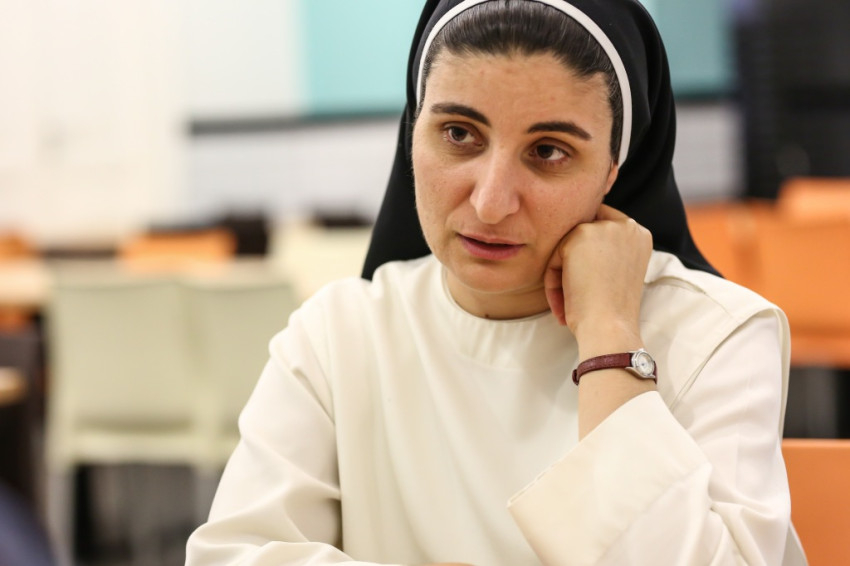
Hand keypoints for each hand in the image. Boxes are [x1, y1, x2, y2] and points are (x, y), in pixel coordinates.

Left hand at [543, 204, 651, 348]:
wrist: (609, 327)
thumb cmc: (611, 312)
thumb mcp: (618, 275)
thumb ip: (606, 254)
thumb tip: (577, 250)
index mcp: (640, 237)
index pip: (604, 226)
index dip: (587, 250)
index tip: (583, 278)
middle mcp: (628, 227)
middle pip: (583, 234)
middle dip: (573, 263)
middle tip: (573, 296)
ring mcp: (606, 227)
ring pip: (568, 245)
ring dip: (562, 274)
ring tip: (568, 303)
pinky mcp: (583, 233)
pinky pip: (556, 253)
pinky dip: (553, 278)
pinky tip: (566, 298)